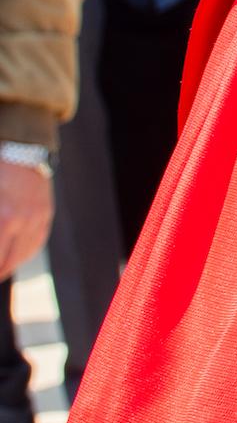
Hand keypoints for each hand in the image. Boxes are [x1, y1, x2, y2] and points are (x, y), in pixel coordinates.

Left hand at [0, 163, 50, 278]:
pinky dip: (25, 255)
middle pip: (8, 262)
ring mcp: (39, 218)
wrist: (21, 151)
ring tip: (0, 271)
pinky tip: (14, 259)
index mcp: (5, 219)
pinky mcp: (46, 214)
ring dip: (8, 267)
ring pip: (23, 255)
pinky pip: (36, 243)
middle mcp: (24, 222)